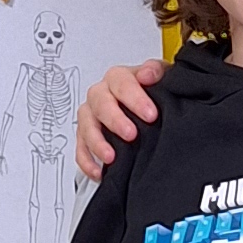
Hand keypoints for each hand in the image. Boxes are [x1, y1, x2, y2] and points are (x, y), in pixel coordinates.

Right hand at [75, 56, 163, 180]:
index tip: (151, 114)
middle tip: (131, 134)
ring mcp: (91, 116)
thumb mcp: (162, 77)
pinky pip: (80, 148)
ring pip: (86, 125)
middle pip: (100, 103)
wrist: (148, 110)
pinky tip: (98, 171)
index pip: (121, 82)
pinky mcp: (86, 137)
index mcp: (118, 78)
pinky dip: (87, 161)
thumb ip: (156, 71)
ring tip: (111, 156)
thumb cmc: (152, 93)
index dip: (135, 98)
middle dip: (115, 120)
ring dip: (97, 142)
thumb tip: (148, 74)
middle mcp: (101, 94)